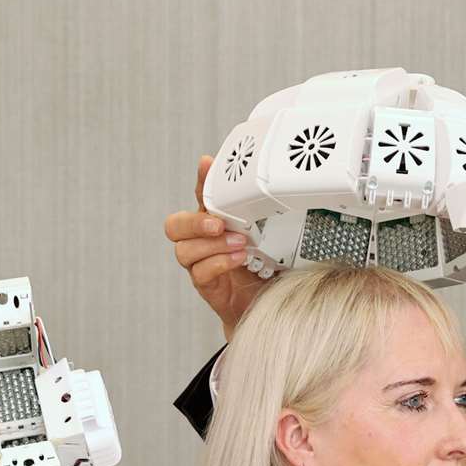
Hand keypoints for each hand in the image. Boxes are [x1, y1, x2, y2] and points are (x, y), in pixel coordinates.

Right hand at [164, 155, 272, 339]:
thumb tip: (290, 194)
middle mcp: (202, 242)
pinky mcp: (206, 285)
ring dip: (212, 244)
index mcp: (215, 222)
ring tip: (240, 244)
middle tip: (218, 223)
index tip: (207, 163)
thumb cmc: (267, 268)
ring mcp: (201, 264)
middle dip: (194, 221)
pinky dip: (219, 263)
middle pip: (175, 225)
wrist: (268, 303)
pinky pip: (199, 272)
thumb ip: (269, 218)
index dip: (201, 180)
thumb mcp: (272, 237)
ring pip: (184, 249)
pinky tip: (238, 260)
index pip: (201, 197)